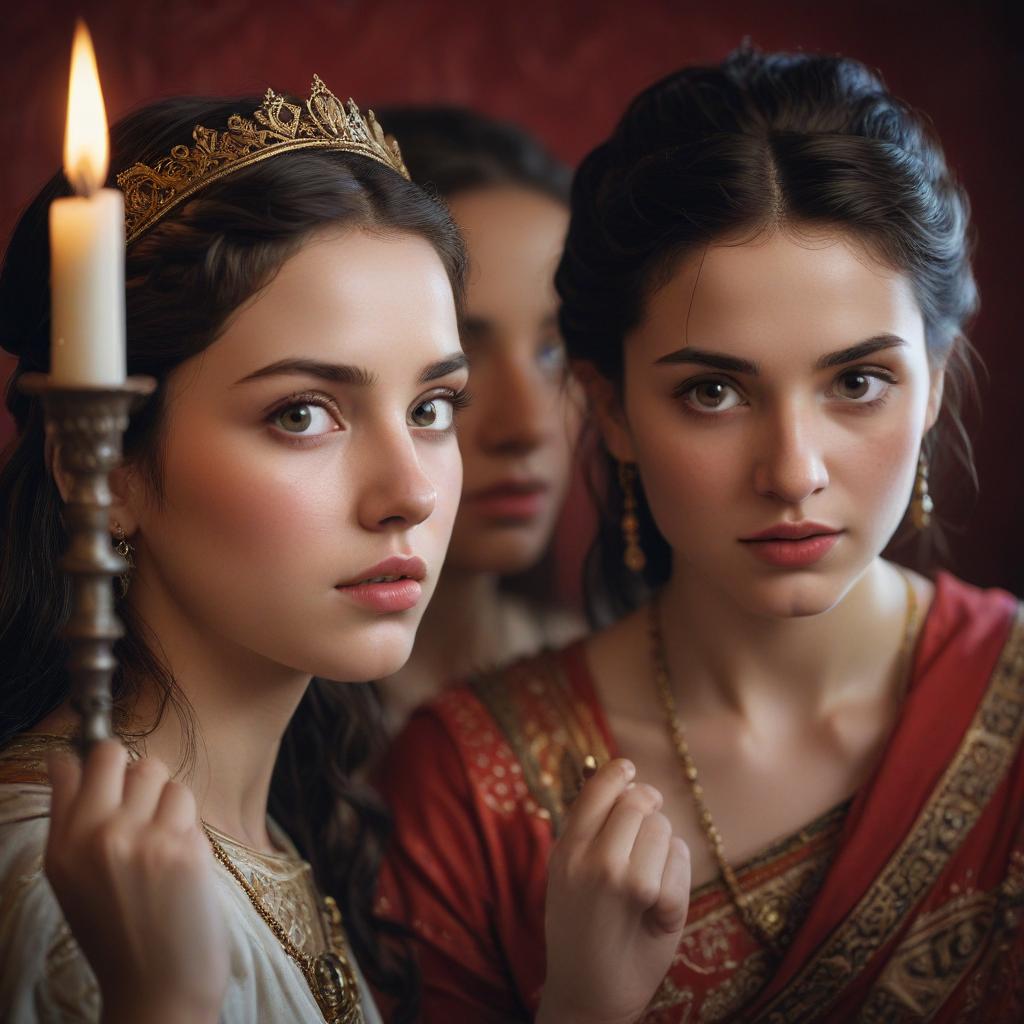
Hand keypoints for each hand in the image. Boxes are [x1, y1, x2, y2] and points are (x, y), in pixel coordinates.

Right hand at [45, 741, 228, 1023]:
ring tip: (161, 839)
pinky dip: (187, 823)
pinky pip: (188, 802)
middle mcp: (97, 837)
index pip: (74, 767)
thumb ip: (71, 817)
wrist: (158, 988)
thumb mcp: (72, 879)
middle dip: (133, 773)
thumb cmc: (118, 931)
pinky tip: (180, 858)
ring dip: (165, 799)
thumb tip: (65, 757)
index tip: (104, 768)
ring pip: (161, 774)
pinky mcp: (185, 847)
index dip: (93, 759)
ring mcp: (143, 839)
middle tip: (140, 807)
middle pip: (118, 755)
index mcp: (62, 847)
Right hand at [537, 758, 689, 1023]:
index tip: (630, 770)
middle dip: (651, 811)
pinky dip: (679, 882)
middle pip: (637, 802)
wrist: (586, 1001)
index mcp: (565, 850)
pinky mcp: (648, 897)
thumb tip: (628, 786)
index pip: (596, 789)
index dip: (618, 774)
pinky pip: (680, 862)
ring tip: (649, 888)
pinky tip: (659, 911)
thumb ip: (590, 836)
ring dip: (665, 852)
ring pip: (662, 830)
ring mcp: (618, 874)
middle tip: (652, 829)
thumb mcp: (569, 880)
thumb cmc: (584, 936)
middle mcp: (587, 856)